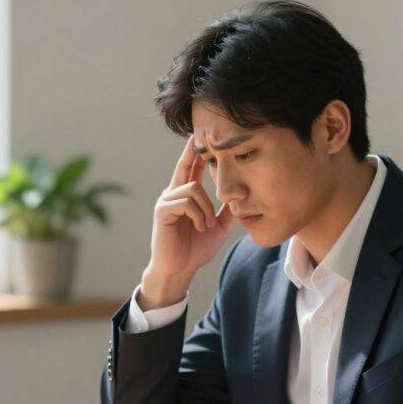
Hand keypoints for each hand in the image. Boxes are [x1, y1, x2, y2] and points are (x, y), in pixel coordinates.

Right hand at [141, 135, 235, 309]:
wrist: (180, 270)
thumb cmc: (195, 249)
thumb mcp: (217, 226)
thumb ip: (226, 210)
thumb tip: (240, 195)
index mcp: (185, 196)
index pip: (190, 167)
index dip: (195, 151)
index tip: (200, 133)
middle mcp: (173, 194)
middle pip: (186, 166)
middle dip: (194, 152)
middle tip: (202, 136)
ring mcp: (165, 201)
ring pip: (193, 188)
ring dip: (205, 207)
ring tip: (206, 224)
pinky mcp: (162, 211)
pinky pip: (186, 202)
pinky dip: (198, 214)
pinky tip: (199, 227)